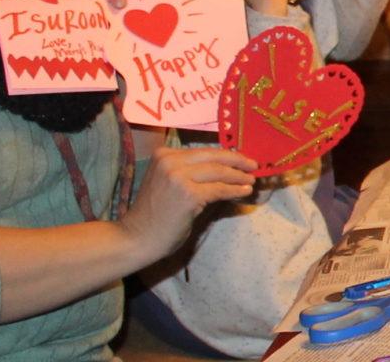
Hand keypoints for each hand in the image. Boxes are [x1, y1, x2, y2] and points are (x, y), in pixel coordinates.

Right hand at [120, 145, 257, 260]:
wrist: (136, 237)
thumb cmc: (154, 214)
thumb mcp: (168, 183)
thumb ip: (190, 173)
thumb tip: (224, 170)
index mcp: (164, 154)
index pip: (203, 151)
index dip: (225, 155)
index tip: (241, 159)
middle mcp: (170, 161)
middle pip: (213, 157)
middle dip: (237, 161)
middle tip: (254, 166)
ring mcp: (178, 176)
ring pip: (218, 172)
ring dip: (239, 176)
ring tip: (251, 180)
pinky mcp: (188, 194)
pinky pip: (218, 189)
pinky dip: (234, 190)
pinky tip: (244, 191)